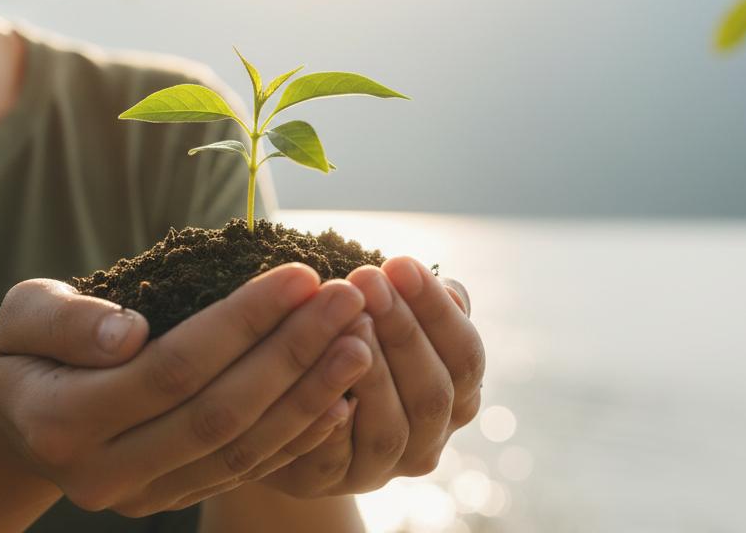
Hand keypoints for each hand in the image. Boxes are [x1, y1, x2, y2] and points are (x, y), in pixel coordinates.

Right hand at [0, 263, 375, 516]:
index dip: (242, 322)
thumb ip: (66, 320)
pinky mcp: (171, 500)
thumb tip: (129, 331)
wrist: (18, 418)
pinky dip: (297, 436)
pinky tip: (340, 394)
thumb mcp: (22, 315)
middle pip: (218, 414)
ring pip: (241, 451)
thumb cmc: (26, 348)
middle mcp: (103, 474)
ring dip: (309, 396)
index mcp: (61, 420)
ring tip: (360, 341)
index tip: (300, 273)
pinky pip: (245, 473)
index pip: (172, 368)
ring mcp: (141, 497)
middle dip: (293, 354)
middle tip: (347, 300)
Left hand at [245, 257, 485, 497]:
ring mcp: (378, 469)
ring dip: (371, 372)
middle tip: (366, 280)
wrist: (280, 404)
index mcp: (454, 397)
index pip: (465, 357)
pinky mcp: (326, 482)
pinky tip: (318, 379)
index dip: (436, 311)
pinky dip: (330, 421)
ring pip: (390, 429)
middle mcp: (426, 440)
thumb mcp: (383, 318)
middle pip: (433, 393)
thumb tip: (452, 292)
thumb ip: (416, 305)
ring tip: (347, 320)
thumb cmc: (345, 343)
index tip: (400, 263)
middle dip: (402, 331)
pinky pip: (332, 457)